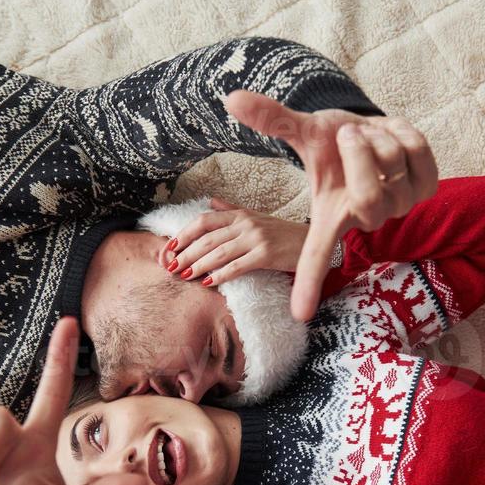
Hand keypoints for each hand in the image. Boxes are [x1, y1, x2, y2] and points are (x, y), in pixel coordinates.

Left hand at [156, 197, 307, 286]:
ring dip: (198, 265)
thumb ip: (231, 210)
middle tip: (172, 267)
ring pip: (218, 252)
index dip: (184, 234)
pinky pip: (237, 266)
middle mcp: (246, 223)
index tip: (170, 248)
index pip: (204, 220)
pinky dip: (220, 275)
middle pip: (207, 238)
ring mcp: (256, 238)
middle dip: (186, 253)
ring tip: (184, 276)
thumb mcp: (256, 217)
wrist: (313, 242)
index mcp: (240, 214)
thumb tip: (210, 202)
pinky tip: (208, 282)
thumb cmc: (283, 233)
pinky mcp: (266, 254)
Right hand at [224, 90, 437, 320]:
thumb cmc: (332, 143)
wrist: (370, 132)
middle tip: (347, 135)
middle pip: (368, 197)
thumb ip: (271, 119)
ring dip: (377, 136)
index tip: (300, 314)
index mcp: (332, 217)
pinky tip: (393, 137)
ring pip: (393, 165)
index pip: (317, 255)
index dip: (309, 283)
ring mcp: (400, 205)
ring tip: (368, 138)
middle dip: (357, 153)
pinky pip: (417, 151)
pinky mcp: (427, 186)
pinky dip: (403, 132)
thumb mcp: (303, 132)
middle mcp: (366, 219)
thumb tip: (232, 98)